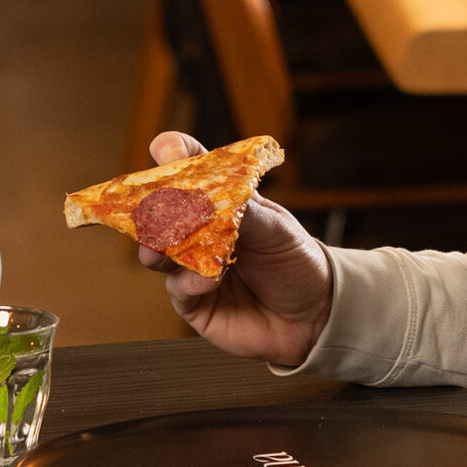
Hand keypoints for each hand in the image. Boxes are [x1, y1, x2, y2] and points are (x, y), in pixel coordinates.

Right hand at [139, 130, 332, 365]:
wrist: (315, 316)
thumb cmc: (298, 262)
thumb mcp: (276, 228)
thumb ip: (242, 211)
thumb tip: (207, 198)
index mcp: (224, 201)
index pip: (192, 169)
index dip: (175, 154)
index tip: (167, 150)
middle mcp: (203, 231)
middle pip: (162, 210)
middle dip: (151, 206)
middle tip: (151, 207)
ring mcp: (194, 266)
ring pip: (158, 251)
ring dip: (157, 246)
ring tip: (163, 247)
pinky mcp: (194, 301)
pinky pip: (177, 288)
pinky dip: (187, 281)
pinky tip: (207, 281)